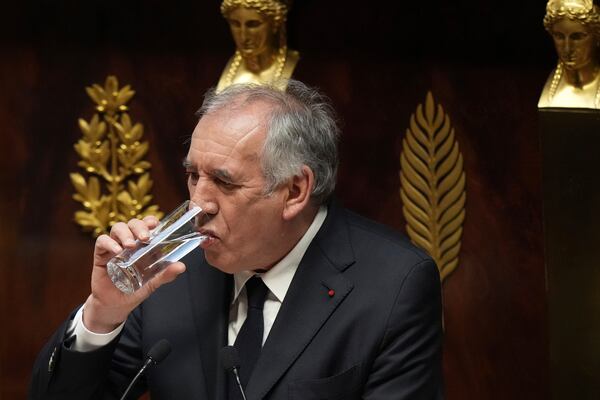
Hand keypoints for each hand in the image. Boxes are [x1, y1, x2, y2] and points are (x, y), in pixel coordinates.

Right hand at [82, 216, 186, 332]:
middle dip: (139, 226)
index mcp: (143, 245)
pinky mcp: (101, 254)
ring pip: (118, 228)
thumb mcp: (152, 282)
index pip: (146, 225)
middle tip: (145, 237)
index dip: (150, 221)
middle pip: (132, 223)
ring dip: (125, 233)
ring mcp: (114, 247)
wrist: (115, 305)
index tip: (155, 224)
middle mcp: (129, 242)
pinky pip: (102, 241)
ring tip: (131, 246)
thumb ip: (165, 274)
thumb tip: (181, 266)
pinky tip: (117, 251)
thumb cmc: (134, 290)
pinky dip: (109, 243)